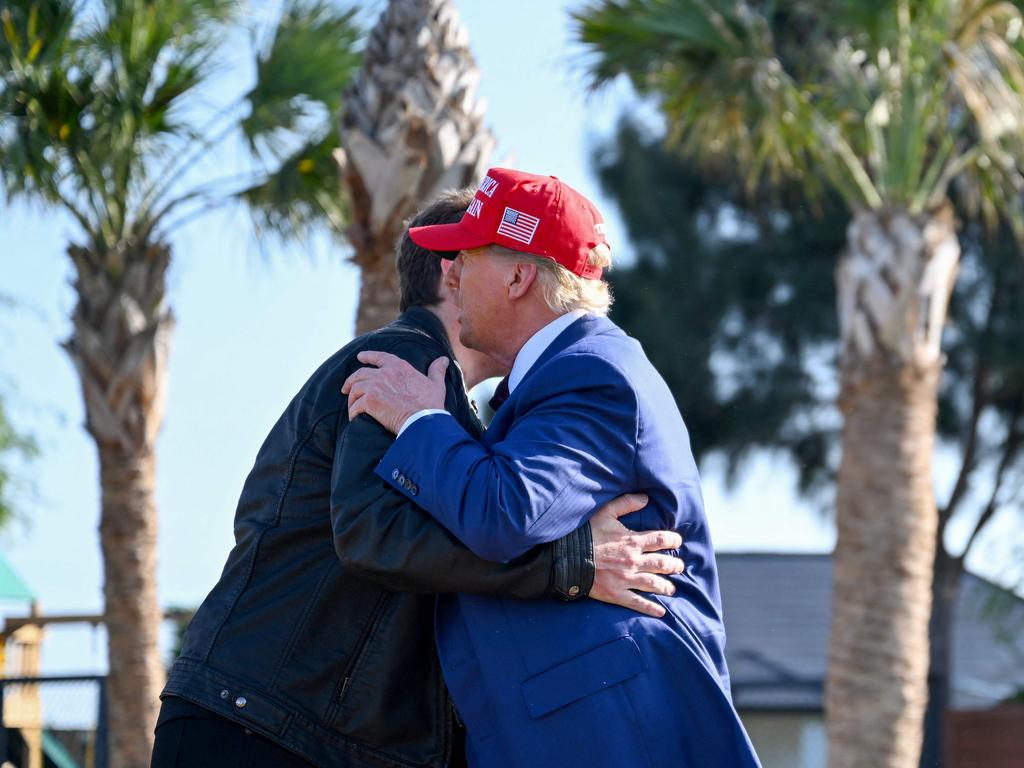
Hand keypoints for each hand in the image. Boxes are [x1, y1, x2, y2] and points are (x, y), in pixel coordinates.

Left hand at [342, 351, 448, 433]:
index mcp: (399, 366)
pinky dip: (353, 412)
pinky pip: (355, 406)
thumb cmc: (431, 405)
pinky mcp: (369, 401)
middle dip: (350, 380)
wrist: (423, 421)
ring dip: (352, 399)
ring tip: (352, 406)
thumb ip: (437, 371)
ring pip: (355, 389)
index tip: (359, 357)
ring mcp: (375, 386)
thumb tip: (444, 359)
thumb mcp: (436, 384)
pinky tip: (354, 418)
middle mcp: (384, 373)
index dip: (368, 356)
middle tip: (346, 388)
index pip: (379, 357)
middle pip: (360, 373)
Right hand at [589, 493, 684, 617]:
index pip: (661, 540)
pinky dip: (651, 608)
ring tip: (672, 589)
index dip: (673, 540)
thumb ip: (626, 503)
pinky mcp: (616, 594)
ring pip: (654, 584)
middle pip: (662, 564)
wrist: (566, 557)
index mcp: (632, 541)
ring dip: (667, 587)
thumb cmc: (585, 534)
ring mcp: (626, 579)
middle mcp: (633, 561)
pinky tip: (661, 612)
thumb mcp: (605, 513)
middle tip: (680, 567)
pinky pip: (638, 602)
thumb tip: (646, 498)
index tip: (677, 541)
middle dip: (675, 566)